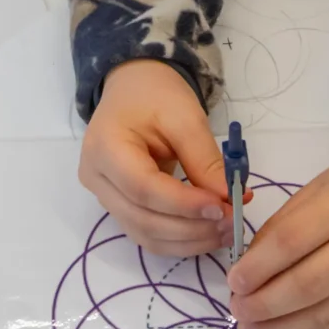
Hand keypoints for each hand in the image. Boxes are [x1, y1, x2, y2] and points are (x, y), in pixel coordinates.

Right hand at [77, 60, 227, 255]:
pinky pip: (147, 233)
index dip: (184, 204)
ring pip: (145, 234)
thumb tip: (231, 200)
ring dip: (189, 241)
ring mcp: (103, 196)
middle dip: (192, 228)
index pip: (143, 188)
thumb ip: (205, 160)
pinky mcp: (118, 206)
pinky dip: (180, 239)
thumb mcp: (185, 117)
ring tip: (227, 231)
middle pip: (143, 219)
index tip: (224, 207)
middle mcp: (96, 178)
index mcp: (104, 147)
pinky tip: (209, 232)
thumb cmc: (156, 95)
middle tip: (233, 223)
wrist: (134, 88)